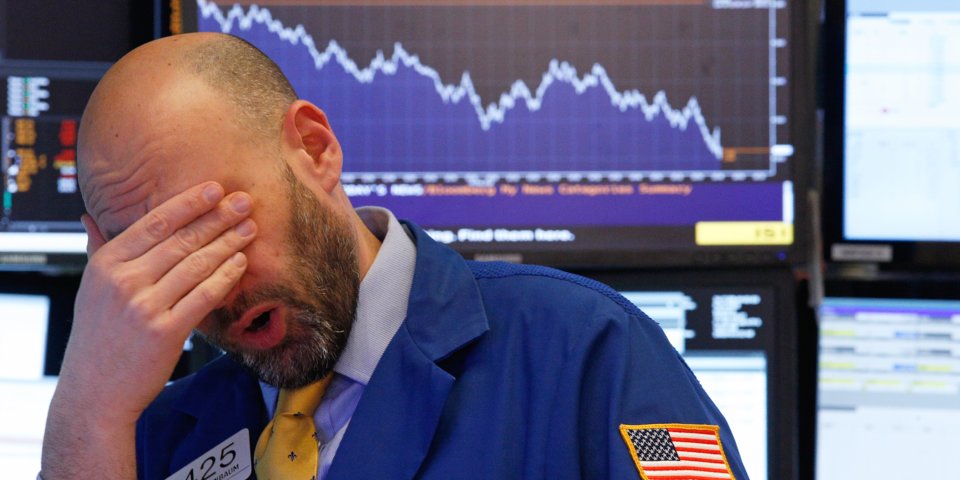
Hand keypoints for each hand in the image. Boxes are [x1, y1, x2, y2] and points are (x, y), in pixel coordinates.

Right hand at [42, 182, 256, 478]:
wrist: (95, 391)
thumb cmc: (98, 337)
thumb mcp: (90, 289)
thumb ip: (98, 251)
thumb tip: (89, 217)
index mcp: (106, 264)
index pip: (155, 223)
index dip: (189, 203)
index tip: (215, 188)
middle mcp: (124, 281)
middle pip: (181, 240)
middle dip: (217, 218)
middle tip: (246, 201)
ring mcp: (144, 306)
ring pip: (197, 265)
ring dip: (228, 243)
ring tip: (249, 228)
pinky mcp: (165, 332)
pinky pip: (204, 296)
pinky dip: (225, 277)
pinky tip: (241, 263)